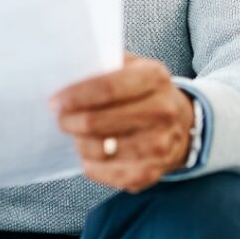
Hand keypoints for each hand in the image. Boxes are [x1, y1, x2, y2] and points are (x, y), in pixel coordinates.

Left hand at [51, 53, 194, 192]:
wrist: (184, 123)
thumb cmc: (147, 91)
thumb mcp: (134, 67)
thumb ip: (106, 64)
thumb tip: (69, 68)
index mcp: (154, 78)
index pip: (107, 87)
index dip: (76, 96)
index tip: (55, 101)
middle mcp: (162, 111)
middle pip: (100, 122)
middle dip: (71, 121)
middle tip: (60, 119)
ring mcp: (161, 144)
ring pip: (103, 150)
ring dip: (81, 144)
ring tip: (76, 136)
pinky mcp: (154, 171)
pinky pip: (113, 174)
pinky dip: (95, 168)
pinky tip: (89, 158)